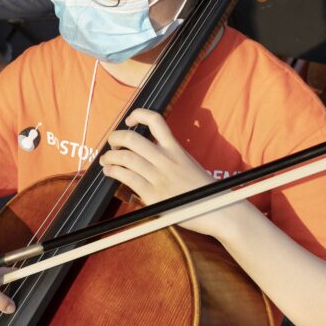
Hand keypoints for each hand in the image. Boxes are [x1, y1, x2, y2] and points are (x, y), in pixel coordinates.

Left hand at [100, 109, 234, 236]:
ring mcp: (160, 176)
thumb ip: (170, 157)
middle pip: (132, 139)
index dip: (138, 115)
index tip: (129, 120)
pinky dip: (113, 172)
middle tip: (111, 143)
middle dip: (115, 138)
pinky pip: (127, 177)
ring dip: (110, 157)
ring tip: (106, 160)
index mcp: (176, 149)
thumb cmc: (203, 190)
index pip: (156, 120)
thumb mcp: (188, 164)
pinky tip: (110, 172)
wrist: (219, 210)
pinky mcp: (154, 194)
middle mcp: (167, 160)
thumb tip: (146, 155)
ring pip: (126, 157)